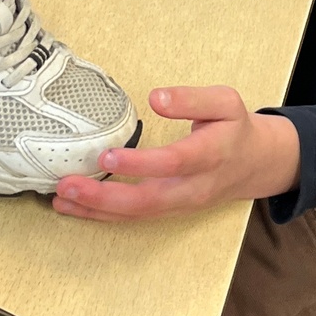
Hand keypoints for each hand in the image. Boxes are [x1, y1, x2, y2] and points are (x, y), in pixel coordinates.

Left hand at [52, 86, 302, 220]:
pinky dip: (102, 215)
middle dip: (105, 197)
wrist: (254, 164)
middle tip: (68, 185)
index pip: (175, 162)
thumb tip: (155, 97)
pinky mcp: (169, 212)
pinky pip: (135, 218)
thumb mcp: (225, 101)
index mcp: (212, 154)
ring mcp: (181, 205)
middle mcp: (195, 187)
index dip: (140, 163)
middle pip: (150, 200)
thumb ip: (192, 98)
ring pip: (138, 215)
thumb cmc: (235, 128)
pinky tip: (74, 207)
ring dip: (97, 211)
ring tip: (61, 199)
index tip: (107, 155)